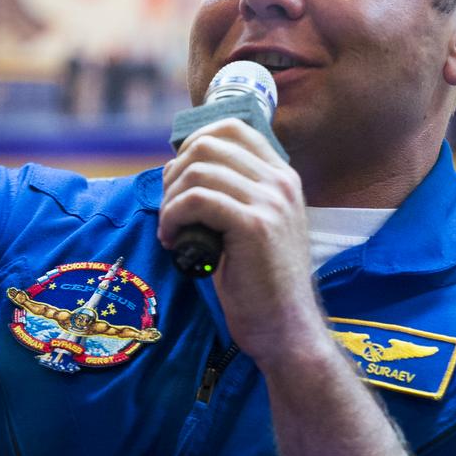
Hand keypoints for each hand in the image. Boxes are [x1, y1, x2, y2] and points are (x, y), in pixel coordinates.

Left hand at [158, 118, 321, 364]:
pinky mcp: (255, 226)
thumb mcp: (252, 225)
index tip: (178, 180)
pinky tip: (174, 241)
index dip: (193, 144)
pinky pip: (196, 200)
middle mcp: (280, 182)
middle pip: (207, 144)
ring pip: (197, 170)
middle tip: (170, 210)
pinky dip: (173, 217)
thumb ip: (231, 193)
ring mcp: (270, 201)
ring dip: (171, 200)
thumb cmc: (259, 282)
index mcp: (281, 177)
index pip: (231, 127)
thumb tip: (180, 169)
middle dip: (174, 174)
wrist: (285, 328)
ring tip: (172, 230)